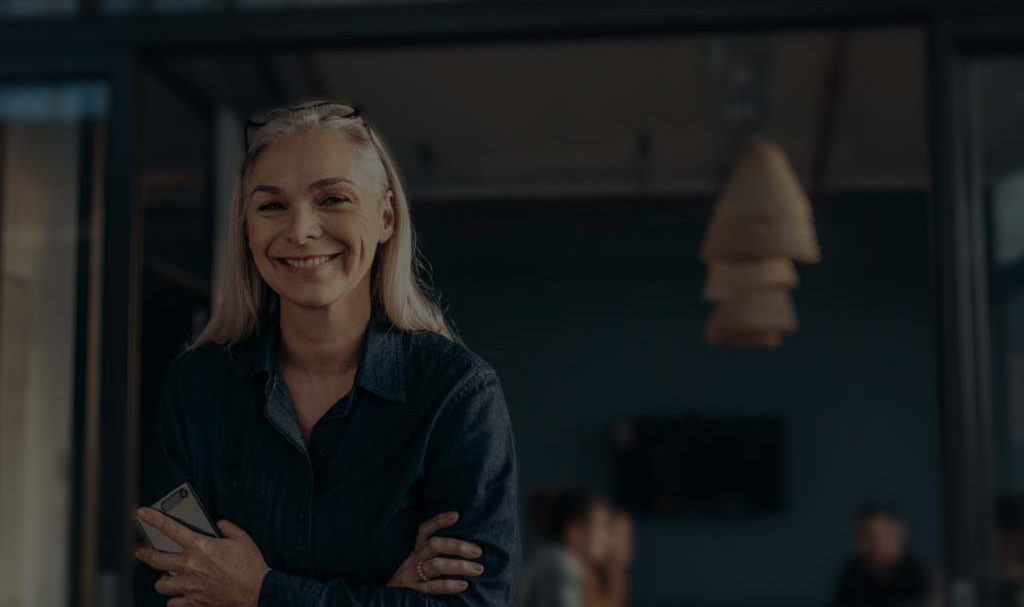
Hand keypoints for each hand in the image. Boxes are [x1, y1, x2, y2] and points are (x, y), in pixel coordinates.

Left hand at [133, 506, 269, 606]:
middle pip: (156, 559)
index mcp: (200, 546)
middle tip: (140, 550)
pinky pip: (172, 603)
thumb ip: (227, 528)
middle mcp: (189, 566)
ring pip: (160, 584)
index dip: (153, 518)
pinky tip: (177, 596)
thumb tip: (219, 524)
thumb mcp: (242, 538)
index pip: (169, 528)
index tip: (141, 513)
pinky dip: (173, 600)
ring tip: (163, 577)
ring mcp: (189, 585)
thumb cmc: (250, 565)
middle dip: (144, 553)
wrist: (256, 592)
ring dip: (160, 580)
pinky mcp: (194, 602)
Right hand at [387, 511, 484, 594]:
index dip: (439, 521)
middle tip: (478, 551)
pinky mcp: (413, 591)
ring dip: (459, 566)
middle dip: (457, 546)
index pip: (425, 530)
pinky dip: (449, 585)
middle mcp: (412, 558)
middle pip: (434, 545)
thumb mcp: (420, 560)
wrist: (390, 597)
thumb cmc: (414, 576)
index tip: (456, 515)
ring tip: (478, 569)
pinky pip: (432, 587)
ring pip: (435, 565)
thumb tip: (468, 545)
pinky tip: (464, 585)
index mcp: (415, 549)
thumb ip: (437, 552)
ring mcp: (411, 575)